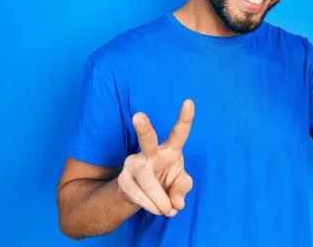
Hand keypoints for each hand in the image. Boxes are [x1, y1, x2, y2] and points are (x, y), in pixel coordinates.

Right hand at [117, 99, 194, 216]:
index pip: (179, 132)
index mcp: (170, 149)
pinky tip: (157, 209)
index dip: (185, 118)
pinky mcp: (123, 179)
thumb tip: (176, 203)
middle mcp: (150, 152)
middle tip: (138, 115)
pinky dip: (150, 205)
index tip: (189, 102)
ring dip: (160, 199)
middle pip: (146, 138)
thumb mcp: (180, 183)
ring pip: (147, 181)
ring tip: (168, 210)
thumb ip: (182, 190)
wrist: (142, 195)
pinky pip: (138, 194)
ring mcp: (133, 164)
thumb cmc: (166, 180)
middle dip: (142, 127)